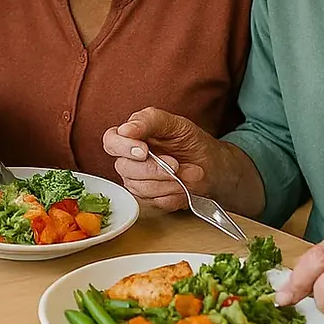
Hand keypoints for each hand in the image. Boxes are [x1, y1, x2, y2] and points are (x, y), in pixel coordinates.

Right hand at [102, 108, 226, 210]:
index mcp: (130, 137)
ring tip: (189, 173)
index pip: (111, 141)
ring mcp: (137, 182)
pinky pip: (155, 202)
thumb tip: (125, 129)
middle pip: (125, 168)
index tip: (144, 151)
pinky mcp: (149, 200)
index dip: (123, 147)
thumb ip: (149, 121)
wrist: (213, 166)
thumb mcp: (175, 124)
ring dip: (169, 182)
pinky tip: (185, 185)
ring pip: (140, 188)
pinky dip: (175, 194)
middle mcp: (128, 160)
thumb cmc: (191, 142)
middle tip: (176, 164)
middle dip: (154, 169)